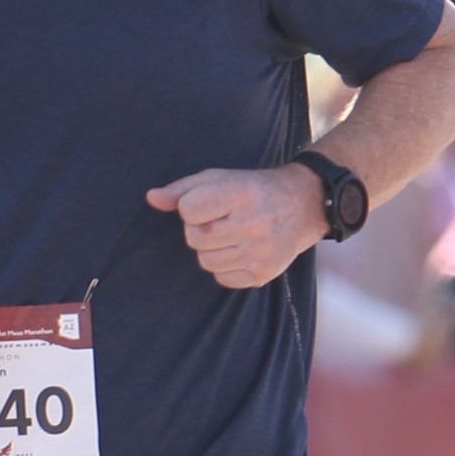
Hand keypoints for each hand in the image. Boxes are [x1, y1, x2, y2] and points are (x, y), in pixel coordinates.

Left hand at [149, 164, 325, 289]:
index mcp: (241, 194)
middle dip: (199, 229)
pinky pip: (222, 278)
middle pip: (194, 238)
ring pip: (205, 261)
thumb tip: (151, 198)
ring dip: (210, 248)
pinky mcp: (264, 274)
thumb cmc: (252, 188)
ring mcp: (260, 252)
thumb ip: (182, 189)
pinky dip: (225, 266)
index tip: (208, 202)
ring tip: (230, 234)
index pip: (188, 210)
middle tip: (219, 219)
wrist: (303, 205)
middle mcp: (253, 224)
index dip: (192, 206)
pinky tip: (240, 249)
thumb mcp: (219, 177)